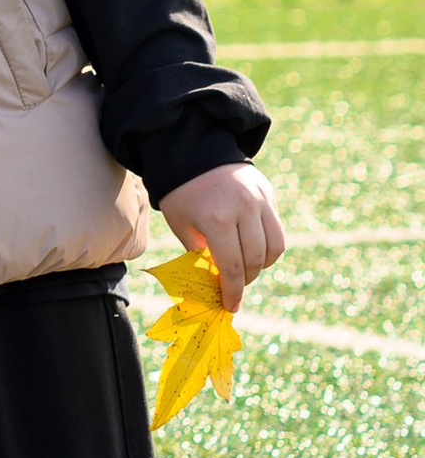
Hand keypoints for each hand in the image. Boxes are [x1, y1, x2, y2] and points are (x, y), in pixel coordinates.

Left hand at [157, 161, 286, 316]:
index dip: (233, 291)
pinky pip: (277, 230)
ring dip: (261, 265)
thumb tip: (217, 283)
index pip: (233, 267)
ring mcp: (260, 200)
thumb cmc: (181, 192)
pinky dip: (269, 247)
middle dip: (246, 280)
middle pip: (256, 260)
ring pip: (274, 247)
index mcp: (217, 218)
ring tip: (245, 269)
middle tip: (234, 287)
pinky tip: (253, 250)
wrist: (193, 150)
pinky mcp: (269, 194)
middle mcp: (244, 209)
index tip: (230, 306)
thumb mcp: (182, 225)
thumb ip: (200, 253)